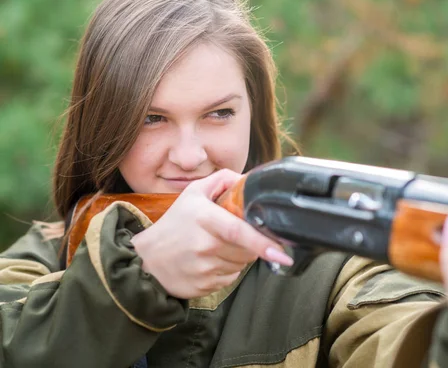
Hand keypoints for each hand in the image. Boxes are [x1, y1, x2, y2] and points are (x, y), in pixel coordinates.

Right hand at [130, 169, 292, 298]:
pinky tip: (211, 261)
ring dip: (239, 256)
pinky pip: (230, 278)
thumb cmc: (174, 224)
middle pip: (247, 249)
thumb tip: (248, 179)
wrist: (147, 260)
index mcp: (203, 219)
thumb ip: (222, 180)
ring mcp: (204, 269)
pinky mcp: (204, 286)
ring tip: (218, 246)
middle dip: (251, 243)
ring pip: (241, 264)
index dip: (262, 242)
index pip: (238, 231)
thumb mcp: (193, 193)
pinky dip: (228, 269)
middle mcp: (204, 245)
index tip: (282, 252)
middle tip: (233, 235)